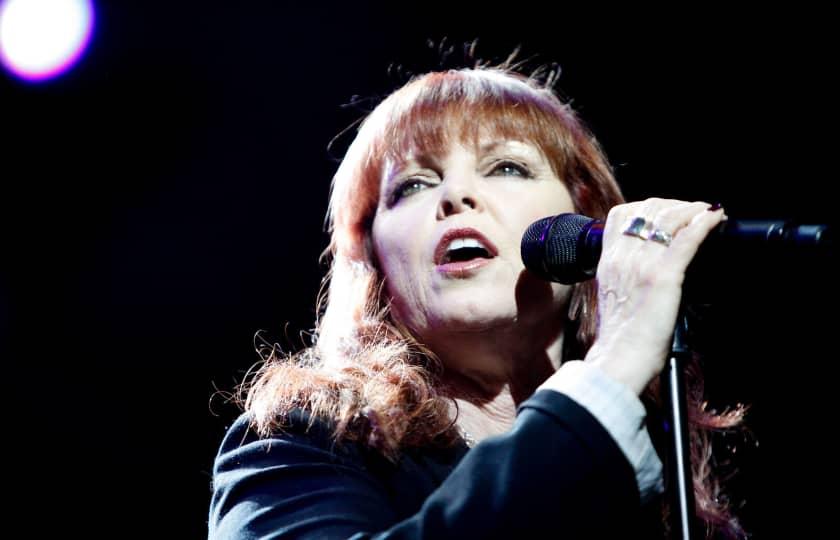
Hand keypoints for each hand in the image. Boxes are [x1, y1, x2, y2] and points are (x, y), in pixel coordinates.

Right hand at [581, 199, 725, 394]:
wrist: (619, 357)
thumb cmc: (620, 336)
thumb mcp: (612, 294)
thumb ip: (624, 274)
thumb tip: (644, 266)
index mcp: (609, 260)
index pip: (621, 214)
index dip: (648, 206)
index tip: (667, 211)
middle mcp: (623, 256)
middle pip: (648, 209)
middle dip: (676, 204)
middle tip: (695, 211)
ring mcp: (643, 264)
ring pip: (669, 217)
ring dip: (693, 210)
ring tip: (708, 213)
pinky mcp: (663, 276)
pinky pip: (686, 239)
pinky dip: (704, 223)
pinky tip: (716, 218)